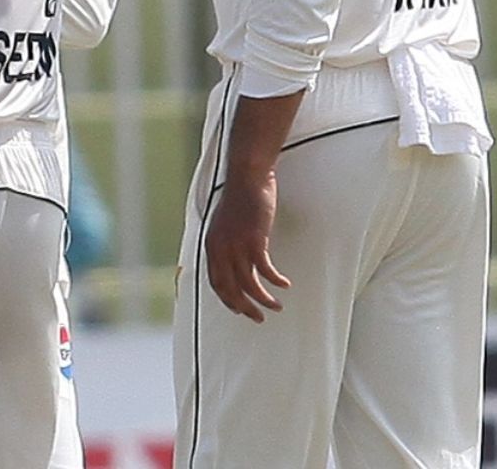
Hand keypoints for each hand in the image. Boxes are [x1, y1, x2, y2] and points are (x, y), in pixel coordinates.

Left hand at [203, 170, 291, 322]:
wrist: (247, 178)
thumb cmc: (239, 200)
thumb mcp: (225, 225)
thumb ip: (226, 243)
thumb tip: (233, 261)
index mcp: (211, 246)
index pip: (216, 282)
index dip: (228, 300)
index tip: (240, 310)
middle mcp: (220, 248)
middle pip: (230, 288)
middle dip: (244, 307)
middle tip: (258, 318)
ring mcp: (236, 245)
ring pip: (248, 283)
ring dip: (263, 299)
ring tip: (276, 307)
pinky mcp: (254, 239)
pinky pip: (264, 269)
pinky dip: (274, 280)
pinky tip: (285, 285)